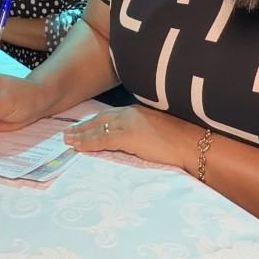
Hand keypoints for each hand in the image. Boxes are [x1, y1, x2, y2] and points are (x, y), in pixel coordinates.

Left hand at [63, 105, 202, 172]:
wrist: (192, 143)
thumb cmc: (181, 141)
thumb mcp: (157, 131)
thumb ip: (143, 131)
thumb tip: (134, 140)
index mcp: (137, 111)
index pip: (109, 115)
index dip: (94, 121)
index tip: (82, 127)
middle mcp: (130, 113)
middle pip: (99, 119)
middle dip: (83, 126)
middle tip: (67, 133)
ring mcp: (128, 123)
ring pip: (97, 128)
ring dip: (80, 135)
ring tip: (67, 140)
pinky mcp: (128, 135)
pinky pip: (101, 139)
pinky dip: (87, 143)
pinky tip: (77, 147)